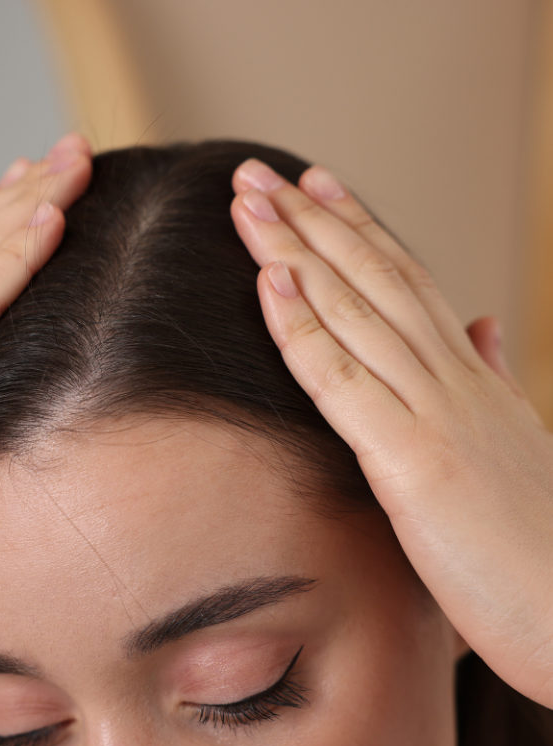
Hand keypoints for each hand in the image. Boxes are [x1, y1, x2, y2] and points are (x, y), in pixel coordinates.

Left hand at [230, 158, 552, 706]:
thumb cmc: (543, 547)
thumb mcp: (519, 445)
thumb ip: (496, 381)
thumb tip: (483, 326)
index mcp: (470, 380)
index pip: (407, 282)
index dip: (358, 226)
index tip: (316, 182)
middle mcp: (453, 381)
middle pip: (373, 278)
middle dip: (310, 219)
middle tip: (258, 171)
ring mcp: (436, 415)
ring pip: (354, 311)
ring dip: (294, 249)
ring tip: (248, 200)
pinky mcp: (415, 464)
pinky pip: (343, 382)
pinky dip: (303, 328)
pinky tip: (270, 281)